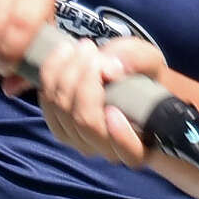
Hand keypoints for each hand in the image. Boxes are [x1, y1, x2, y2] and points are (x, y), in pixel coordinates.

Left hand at [32, 35, 166, 167]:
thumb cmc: (144, 75)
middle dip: (84, 78)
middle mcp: (109, 150)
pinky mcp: (60, 127)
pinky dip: (50, 75)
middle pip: (86, 121)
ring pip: (62, 111)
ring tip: (81, 47)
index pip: (130, 152)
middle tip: (91, 48)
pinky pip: (47, 104)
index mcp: (142, 144)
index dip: (121, 136)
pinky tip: (64, 55)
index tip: (115, 110)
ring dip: (66, 71)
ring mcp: (81, 141)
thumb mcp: (151, 62)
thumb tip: (112, 68)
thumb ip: (139, 60)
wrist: (125, 77)